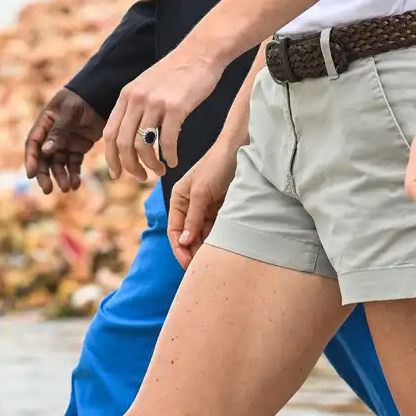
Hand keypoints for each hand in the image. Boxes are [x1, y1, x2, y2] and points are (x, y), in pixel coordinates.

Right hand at [24, 88, 104, 193]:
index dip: (31, 160)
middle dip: (44, 175)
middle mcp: (52, 137)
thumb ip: (59, 130)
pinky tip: (76, 184)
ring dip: (61, 177)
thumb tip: (46, 151)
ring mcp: (65, 143)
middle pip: (44, 159)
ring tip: (67, 188)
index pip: (33, 144)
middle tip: (47, 189)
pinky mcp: (78, 148)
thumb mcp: (69, 111)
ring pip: (59, 165)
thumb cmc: (81, 98)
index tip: (32, 174)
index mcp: (44, 125)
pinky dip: (74, 174)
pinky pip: (73, 164)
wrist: (101, 96)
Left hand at [103, 47, 223, 181]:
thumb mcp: (148, 84)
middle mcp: (137, 98)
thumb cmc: (179, 71)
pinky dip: (169, 156)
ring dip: (151, 165)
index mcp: (127, 95)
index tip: (118, 173)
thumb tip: (132, 137)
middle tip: (141, 178)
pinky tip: (174, 161)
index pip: (110, 134)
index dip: (111, 158)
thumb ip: (137, 106)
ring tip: (160, 170)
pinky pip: (167, 141)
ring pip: (144, 146)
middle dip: (131, 167)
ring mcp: (156, 102)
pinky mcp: (176, 106)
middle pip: (124, 144)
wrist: (202, 51)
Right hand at [167, 139, 239, 269]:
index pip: (175, 229)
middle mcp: (190, 204)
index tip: (187, 263)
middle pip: (188, 234)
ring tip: (211, 259)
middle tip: (200, 267)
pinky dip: (216, 237)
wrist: (241, 148)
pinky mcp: (220, 207)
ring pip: (202, 233)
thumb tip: (184, 242)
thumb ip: (193, 218)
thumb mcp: (201, 192)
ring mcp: (205, 206)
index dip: (179, 248)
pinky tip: (220, 247)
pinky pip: (215, 227)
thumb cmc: (217, 165)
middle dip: (192, 250)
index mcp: (179, 199)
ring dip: (205, 245)